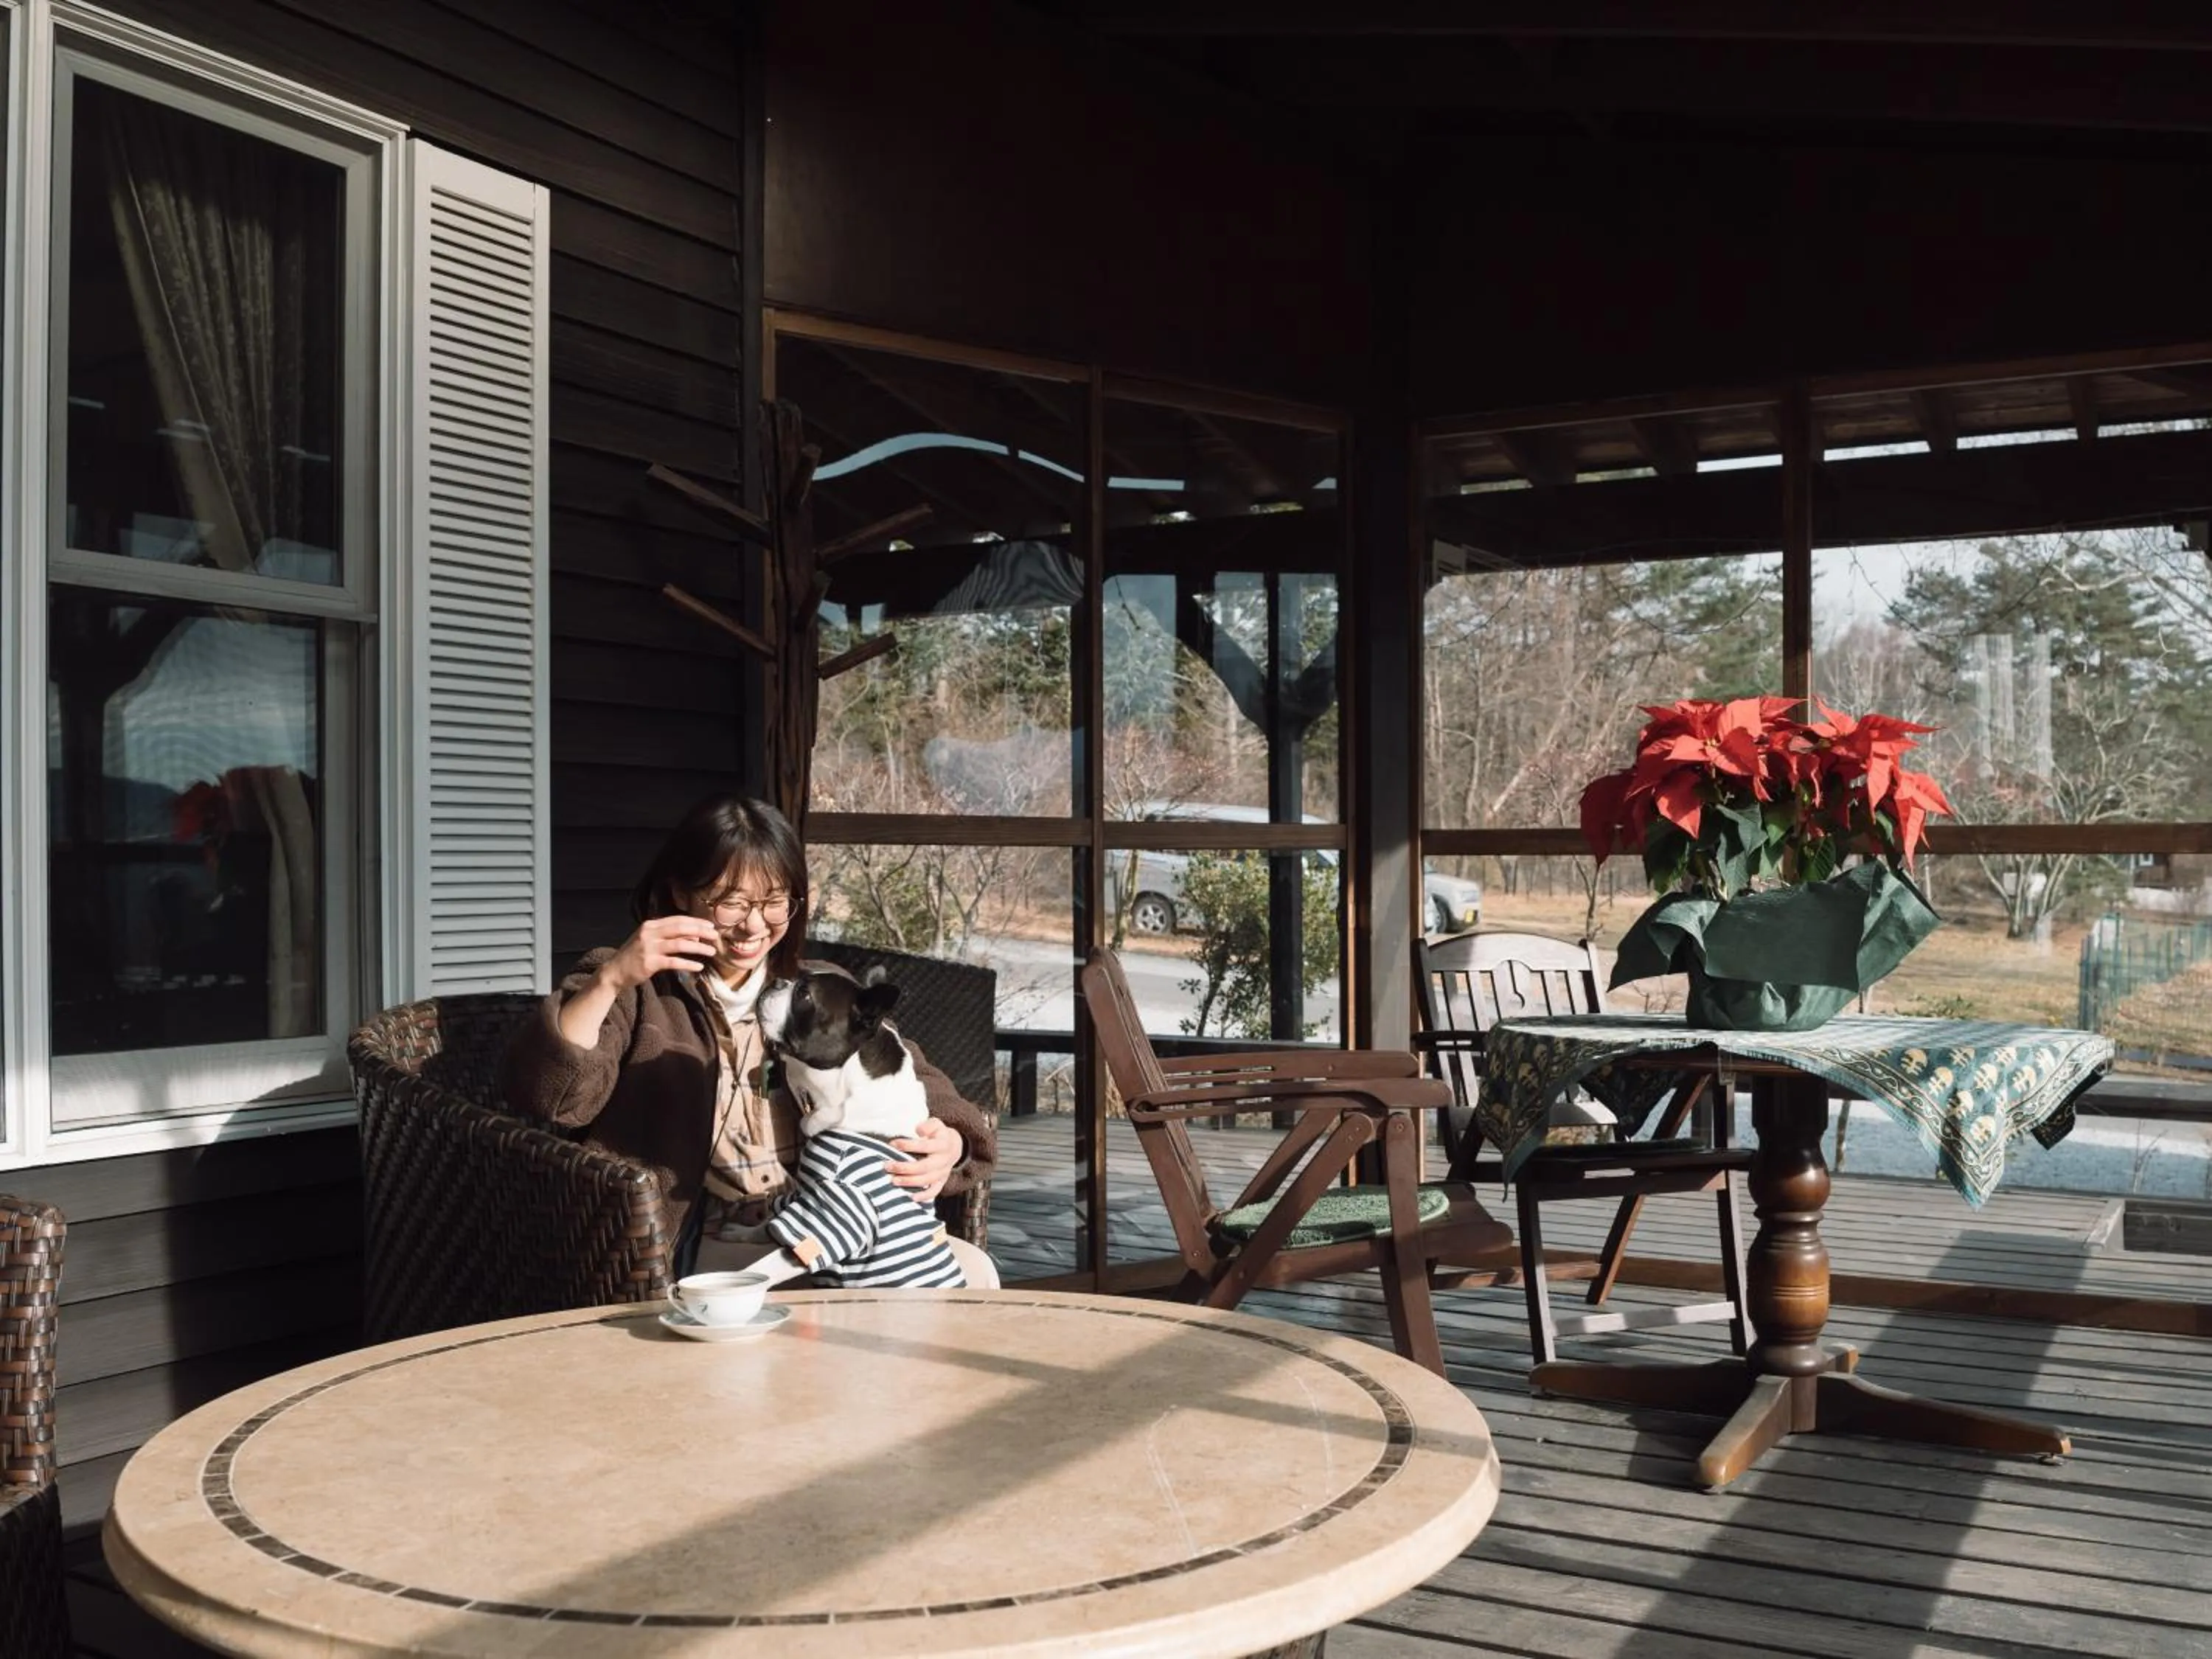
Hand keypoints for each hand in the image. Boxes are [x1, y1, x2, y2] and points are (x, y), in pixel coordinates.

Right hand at [595, 915, 719, 990]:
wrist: (614, 971)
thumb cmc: (635, 956)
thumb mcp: (651, 942)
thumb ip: (670, 937)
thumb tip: (695, 937)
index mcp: (651, 925)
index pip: (678, 919)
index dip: (696, 922)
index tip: (710, 925)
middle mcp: (650, 933)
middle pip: (681, 928)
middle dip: (701, 931)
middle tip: (715, 936)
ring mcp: (649, 948)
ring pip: (680, 944)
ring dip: (698, 948)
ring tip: (712, 952)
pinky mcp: (649, 963)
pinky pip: (674, 962)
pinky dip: (688, 964)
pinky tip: (699, 966)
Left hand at [887, 1116, 963, 1202]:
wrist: (954, 1147)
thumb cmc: (938, 1134)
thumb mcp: (936, 1124)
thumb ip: (928, 1125)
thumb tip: (918, 1130)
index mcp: (943, 1144)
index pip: (924, 1146)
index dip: (908, 1145)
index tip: (892, 1144)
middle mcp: (944, 1160)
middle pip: (924, 1166)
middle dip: (904, 1167)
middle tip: (887, 1166)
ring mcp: (943, 1173)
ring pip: (927, 1180)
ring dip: (909, 1182)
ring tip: (893, 1180)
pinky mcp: (941, 1182)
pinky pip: (934, 1191)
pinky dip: (923, 1196)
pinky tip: (910, 1197)